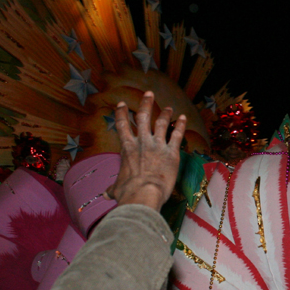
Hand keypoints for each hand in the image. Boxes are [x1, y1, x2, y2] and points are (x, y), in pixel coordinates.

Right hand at [106, 91, 185, 211]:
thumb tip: (105, 195)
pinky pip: (177, 135)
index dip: (121, 113)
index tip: (121, 104)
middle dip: (146, 103)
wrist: (144, 193)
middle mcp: (142, 142)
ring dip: (165, 114)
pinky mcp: (172, 152)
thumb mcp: (117, 189)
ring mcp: (157, 145)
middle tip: (149, 94)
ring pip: (161, 123)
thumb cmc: (128, 192)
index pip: (122, 125)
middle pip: (143, 117)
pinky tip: (183, 118)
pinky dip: (180, 125)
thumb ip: (113, 189)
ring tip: (168, 107)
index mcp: (127, 148)